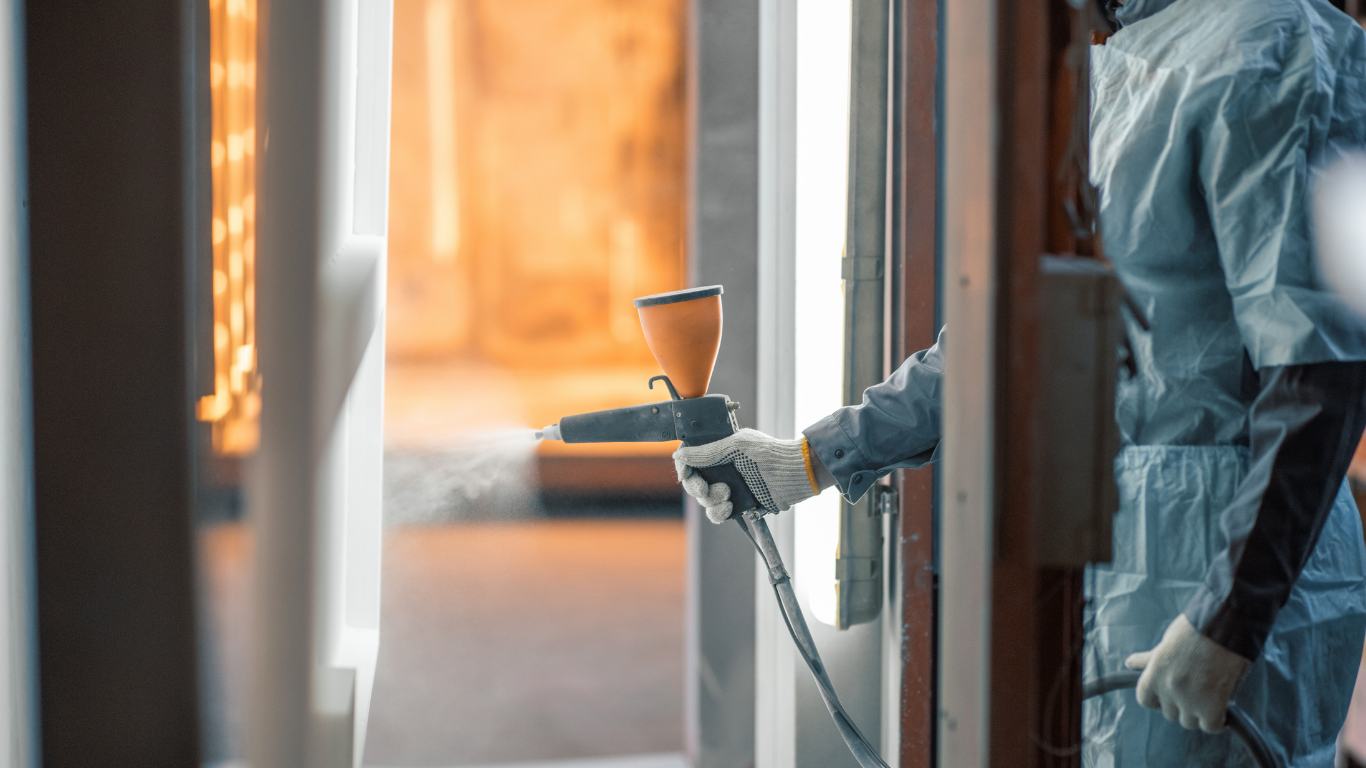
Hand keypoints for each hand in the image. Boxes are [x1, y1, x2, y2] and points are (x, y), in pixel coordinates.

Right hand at [674, 429, 819, 522]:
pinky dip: (718, 513)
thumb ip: (708, 452)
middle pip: (694, 482)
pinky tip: (729, 507)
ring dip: (711, 500)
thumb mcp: (736, 447)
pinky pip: (717, 514)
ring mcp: (729, 487)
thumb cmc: (770, 454)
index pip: (691, 459)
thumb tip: (680, 454)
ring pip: (704, 500)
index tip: (685, 474)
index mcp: (720, 451)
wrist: (794, 475)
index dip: (684, 467)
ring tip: (727, 494)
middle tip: (706, 488)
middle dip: (697, 487)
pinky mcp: (738, 505)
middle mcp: (722, 470)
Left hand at [1124, 614, 1251, 732]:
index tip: (1168, 695)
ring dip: (1199, 713)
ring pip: (1190, 722)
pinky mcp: (1213, 707)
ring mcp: (1190, 700)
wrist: (1225, 626)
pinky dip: (1218, 722)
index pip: (1145, 700)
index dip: (1157, 699)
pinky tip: (1223, 711)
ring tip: (1210, 697)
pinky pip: (1211, 727)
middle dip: (1181, 704)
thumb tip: (1130, 662)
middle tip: (1195, 691)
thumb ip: (1151, 659)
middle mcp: (1168, 688)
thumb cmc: (1196, 629)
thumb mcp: (1166, 642)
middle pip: (1170, 713)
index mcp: (1154, 672)